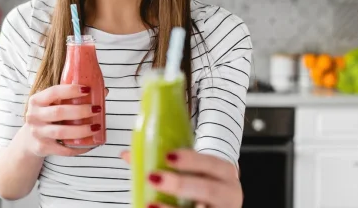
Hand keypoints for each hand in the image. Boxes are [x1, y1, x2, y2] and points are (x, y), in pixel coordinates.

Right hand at [22, 85, 106, 157]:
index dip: (71, 90)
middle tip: (96, 109)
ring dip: (81, 130)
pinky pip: (64, 150)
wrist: (29, 140)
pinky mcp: (43, 148)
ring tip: (97, 127)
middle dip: (80, 111)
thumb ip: (71, 97)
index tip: (87, 90)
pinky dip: (79, 147)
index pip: (53, 92)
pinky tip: (91, 144)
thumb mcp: (51, 104)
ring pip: (62, 132)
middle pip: (59, 112)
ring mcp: (38, 133)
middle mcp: (34, 116)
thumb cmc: (46, 117)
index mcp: (36, 101)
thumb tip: (103, 91)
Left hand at [121, 149, 242, 207]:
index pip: (212, 163)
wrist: (221, 204)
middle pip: (208, 189)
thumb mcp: (191, 171)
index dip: (191, 159)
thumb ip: (164, 161)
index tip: (167, 155)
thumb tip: (128, 154)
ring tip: (150, 204)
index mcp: (225, 173)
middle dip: (180, 184)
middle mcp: (229, 194)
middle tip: (153, 177)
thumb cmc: (203, 182)